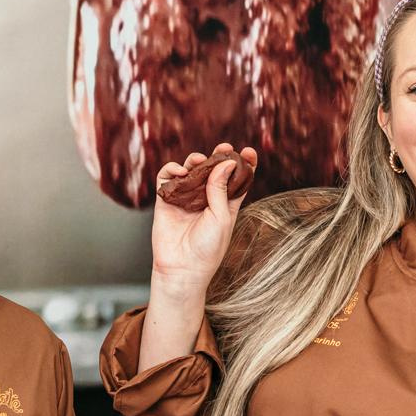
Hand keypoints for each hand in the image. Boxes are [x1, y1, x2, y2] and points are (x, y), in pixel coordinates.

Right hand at [149, 144, 257, 295]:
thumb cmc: (208, 248)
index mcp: (226, 204)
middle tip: (224, 147)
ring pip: (191, 171)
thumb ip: (221, 189)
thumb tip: (226, 162)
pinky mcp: (166, 200)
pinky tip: (180, 172)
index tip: (249, 151)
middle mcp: (206, 199)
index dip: (244, 164)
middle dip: (219, 156)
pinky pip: (168, 179)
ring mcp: (186, 198)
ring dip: (195, 161)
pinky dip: (172, 170)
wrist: (182, 268)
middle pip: (213, 170)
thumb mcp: (222, 217)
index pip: (237, 179)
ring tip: (199, 161)